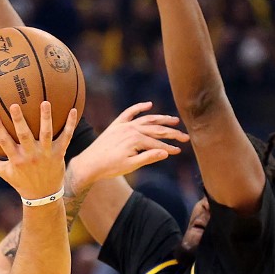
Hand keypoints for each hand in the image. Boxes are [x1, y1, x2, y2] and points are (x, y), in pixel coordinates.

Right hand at [0, 102, 78, 200]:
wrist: (43, 196)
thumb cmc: (20, 182)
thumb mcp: (3, 172)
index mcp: (16, 159)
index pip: (4, 142)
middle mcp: (31, 156)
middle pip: (25, 136)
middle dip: (19, 121)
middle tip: (15, 105)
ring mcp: (46, 154)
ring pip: (47, 133)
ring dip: (46, 118)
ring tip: (45, 102)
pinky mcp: (59, 153)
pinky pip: (66, 137)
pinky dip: (70, 124)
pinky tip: (74, 110)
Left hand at [72, 102, 188, 185]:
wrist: (89, 164)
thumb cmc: (110, 168)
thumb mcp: (131, 166)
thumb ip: (149, 157)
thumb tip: (166, 152)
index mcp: (136, 139)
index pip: (158, 143)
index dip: (170, 147)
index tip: (180, 151)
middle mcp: (131, 129)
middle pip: (156, 129)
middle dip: (172, 133)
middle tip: (185, 137)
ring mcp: (123, 125)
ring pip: (147, 119)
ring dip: (161, 119)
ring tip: (173, 120)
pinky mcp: (116, 125)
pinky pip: (129, 112)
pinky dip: (139, 107)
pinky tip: (149, 104)